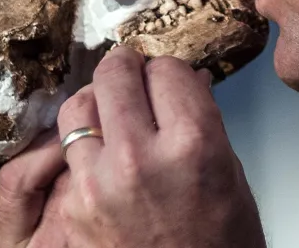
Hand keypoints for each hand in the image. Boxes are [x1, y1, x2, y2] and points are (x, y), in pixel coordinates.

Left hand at [56, 46, 265, 247]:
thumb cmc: (222, 244)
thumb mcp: (230, 174)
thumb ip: (202, 121)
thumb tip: (188, 80)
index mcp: (194, 143)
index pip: (167, 69)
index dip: (168, 70)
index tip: (168, 78)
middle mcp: (143, 156)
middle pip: (116, 73)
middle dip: (127, 69)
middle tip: (133, 76)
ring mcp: (101, 183)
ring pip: (79, 104)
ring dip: (97, 101)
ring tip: (112, 111)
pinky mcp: (75, 207)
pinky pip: (67, 150)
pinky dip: (84, 143)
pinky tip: (102, 151)